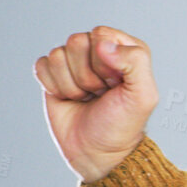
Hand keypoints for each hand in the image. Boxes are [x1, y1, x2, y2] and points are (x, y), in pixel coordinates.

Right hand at [32, 25, 158, 181]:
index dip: (104, 62)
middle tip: (100, 93)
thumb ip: (136, 61)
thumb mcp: (144, 95)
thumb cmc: (123, 124)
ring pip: (58, 55)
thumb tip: (102, 44)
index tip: (115, 84)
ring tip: (87, 97)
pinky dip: (54, 87)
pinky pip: (42, 66)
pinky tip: (70, 99)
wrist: (97, 152)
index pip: (101, 35)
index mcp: (125, 48)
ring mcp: (74, 62)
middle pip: (76, 41)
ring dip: (72, 84)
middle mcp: (99, 51)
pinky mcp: (53, 75)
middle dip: (87, 75)